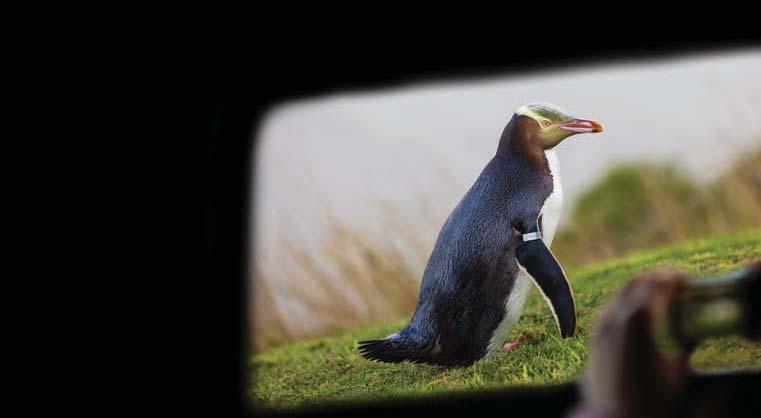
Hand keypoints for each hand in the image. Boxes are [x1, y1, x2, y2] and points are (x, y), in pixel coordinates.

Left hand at [577, 271, 690, 417]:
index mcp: (639, 319)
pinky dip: (627, 302)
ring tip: (660, 299)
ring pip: (621, 292)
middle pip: (637, 281)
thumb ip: (687, 345)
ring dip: (641, 289)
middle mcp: (616, 315)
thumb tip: (695, 333)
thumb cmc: (650, 399)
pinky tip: (640, 315)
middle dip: (657, 278)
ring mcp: (602, 324)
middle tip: (675, 285)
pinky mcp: (594, 334)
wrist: (612, 415)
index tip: (687, 281)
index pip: (657, 283)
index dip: (674, 278)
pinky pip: (611, 307)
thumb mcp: (678, 370)